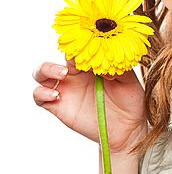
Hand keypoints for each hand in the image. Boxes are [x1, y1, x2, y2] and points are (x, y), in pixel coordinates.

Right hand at [32, 58, 146, 153]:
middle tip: (74, 61)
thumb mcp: (130, 81)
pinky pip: (39, 96)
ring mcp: (65, 89)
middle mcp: (75, 74)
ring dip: (46, 69)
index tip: (87, 48)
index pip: (78, 48)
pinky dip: (42, 93)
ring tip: (62, 74)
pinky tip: (56, 95)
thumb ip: (118, 69)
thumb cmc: (130, 101)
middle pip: (56, 55)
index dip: (79, 45)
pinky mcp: (58, 106)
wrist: (128, 128)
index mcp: (91, 64)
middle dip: (62, 53)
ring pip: (41, 72)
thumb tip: (104, 65)